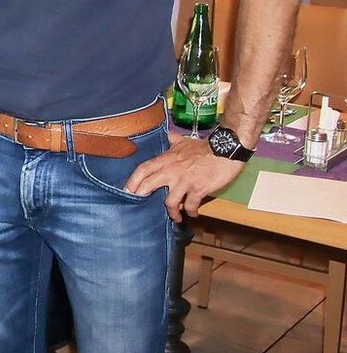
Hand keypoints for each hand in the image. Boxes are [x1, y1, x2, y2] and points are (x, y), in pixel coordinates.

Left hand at [124, 137, 244, 220]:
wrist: (225, 149)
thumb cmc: (204, 147)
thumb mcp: (184, 141)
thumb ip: (174, 140)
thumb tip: (168, 135)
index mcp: (167, 159)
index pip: (143, 169)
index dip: (133, 180)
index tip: (127, 190)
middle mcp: (172, 170)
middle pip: (149, 185)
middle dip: (141, 196)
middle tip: (138, 206)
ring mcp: (185, 181)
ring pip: (170, 202)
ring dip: (172, 212)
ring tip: (176, 217)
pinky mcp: (198, 189)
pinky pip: (191, 205)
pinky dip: (191, 212)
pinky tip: (193, 213)